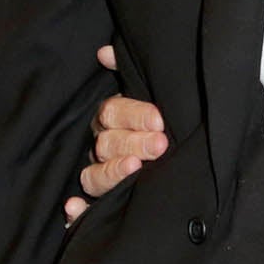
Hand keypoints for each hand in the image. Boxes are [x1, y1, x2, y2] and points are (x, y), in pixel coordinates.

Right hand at [62, 46, 168, 223]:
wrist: (187, 146)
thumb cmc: (167, 119)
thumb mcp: (154, 93)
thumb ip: (127, 71)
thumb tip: (105, 52)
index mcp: (113, 119)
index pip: (112, 113)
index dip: (134, 115)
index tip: (161, 121)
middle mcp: (103, 146)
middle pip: (106, 144)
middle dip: (133, 143)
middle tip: (160, 144)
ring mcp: (101, 174)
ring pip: (93, 175)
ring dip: (110, 172)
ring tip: (134, 169)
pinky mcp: (102, 203)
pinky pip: (82, 211)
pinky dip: (76, 211)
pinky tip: (75, 208)